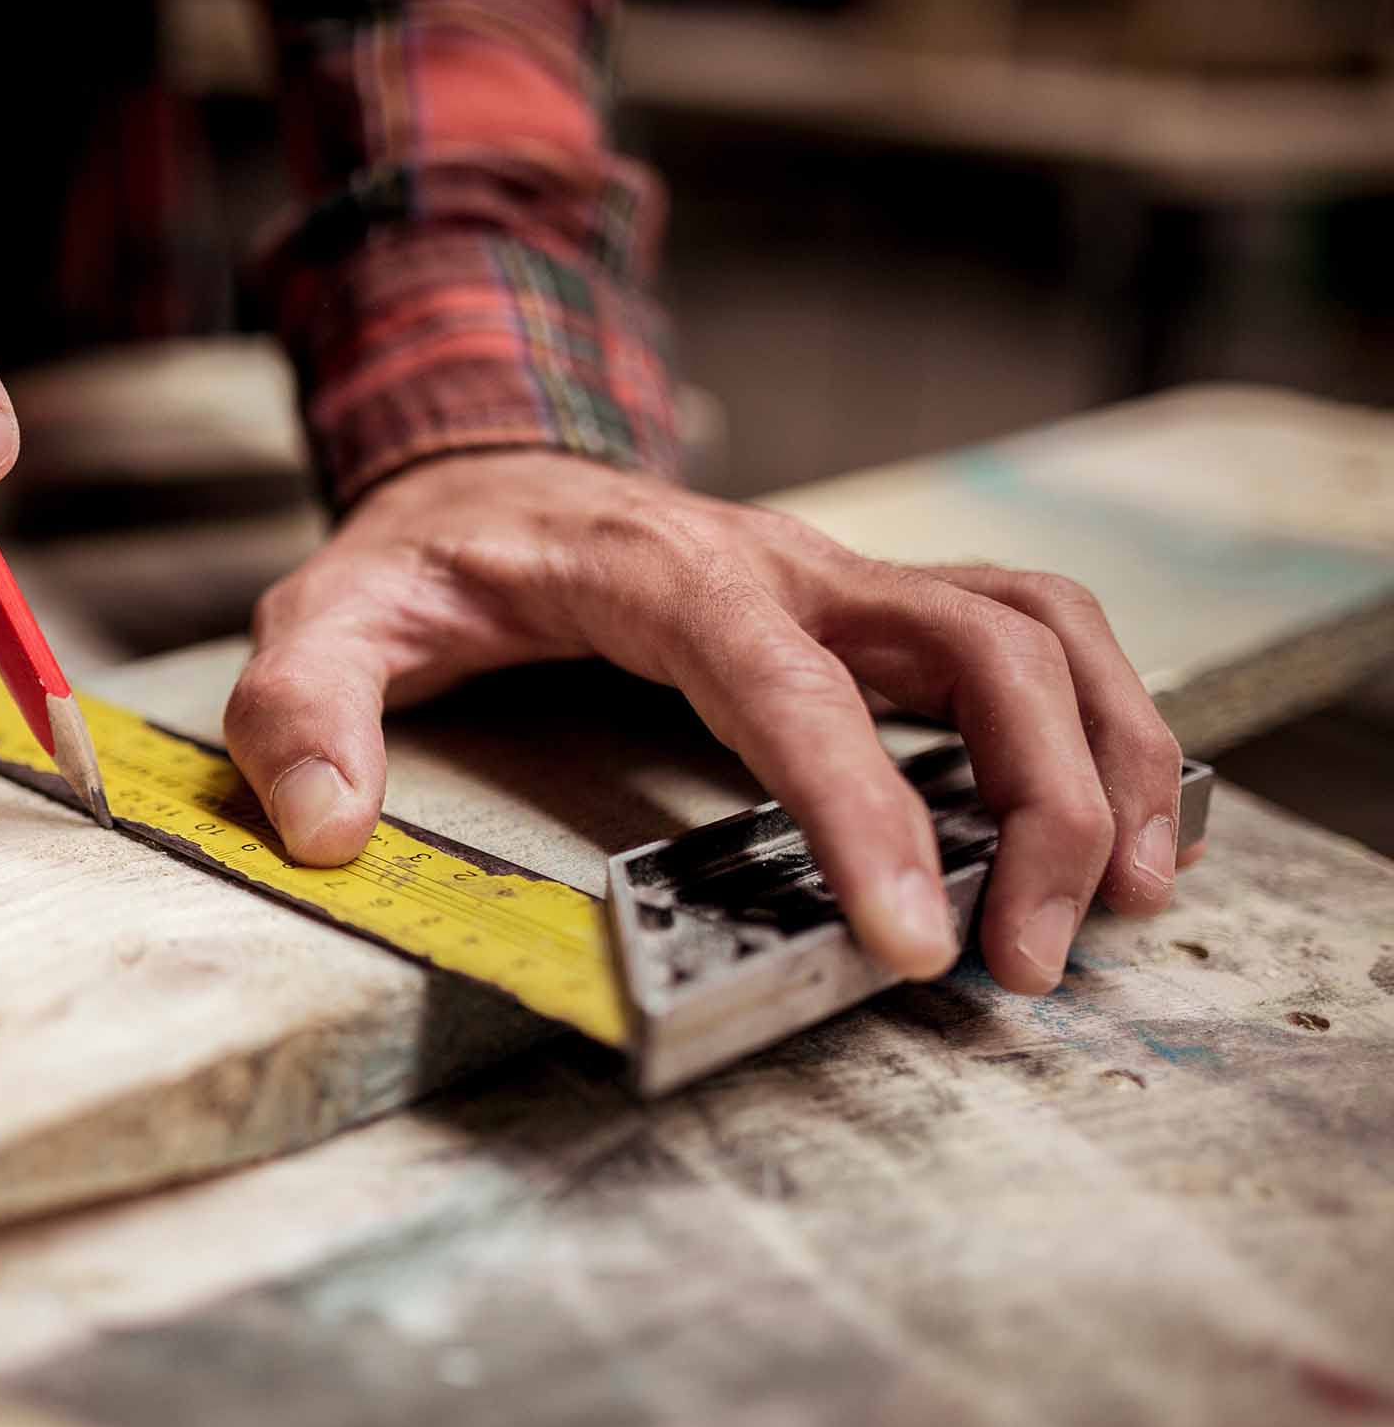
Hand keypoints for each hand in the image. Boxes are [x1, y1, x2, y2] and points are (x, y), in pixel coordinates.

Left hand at [225, 451, 1193, 994]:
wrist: (489, 467)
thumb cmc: (425, 560)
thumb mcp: (326, 619)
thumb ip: (302, 710)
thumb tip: (327, 832)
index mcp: (660, 572)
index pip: (790, 683)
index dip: (863, 808)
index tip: (911, 941)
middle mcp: (785, 564)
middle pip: (981, 640)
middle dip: (1041, 798)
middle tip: (1031, 959)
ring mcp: (843, 582)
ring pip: (1038, 626)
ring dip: (1107, 755)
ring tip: (1122, 902)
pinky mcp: (871, 613)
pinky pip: (1023, 642)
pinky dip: (1092, 725)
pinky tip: (1100, 829)